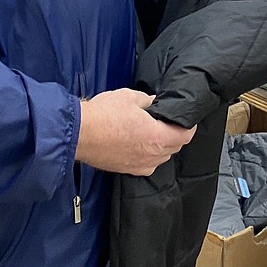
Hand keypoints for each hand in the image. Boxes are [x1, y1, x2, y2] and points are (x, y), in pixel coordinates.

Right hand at [75, 88, 195, 175]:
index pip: (185, 135)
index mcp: (157, 137)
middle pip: (175, 147)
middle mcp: (151, 155)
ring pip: (161, 157)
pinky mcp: (126, 169)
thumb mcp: (130, 97)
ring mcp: (139, 165)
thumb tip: (154, 103)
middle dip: (176, 134)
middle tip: (168, 121)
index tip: (185, 119)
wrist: (78, 134)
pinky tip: (140, 144)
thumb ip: (148, 101)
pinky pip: (147, 165)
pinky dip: (148, 156)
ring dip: (162, 146)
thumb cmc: (102, 115)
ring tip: (153, 131)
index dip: (188, 125)